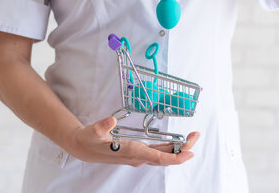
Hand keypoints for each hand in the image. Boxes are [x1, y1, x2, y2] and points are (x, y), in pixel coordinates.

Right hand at [67, 116, 199, 166]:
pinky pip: (158, 152)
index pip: (157, 157)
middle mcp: (138, 156)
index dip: (174, 157)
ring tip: (192, 137)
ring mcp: (139, 155)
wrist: (83, 148)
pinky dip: (170, 147)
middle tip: (196, 136)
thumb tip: (110, 121)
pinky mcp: (138, 152)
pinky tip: (178, 143)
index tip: (188, 153)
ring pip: (163, 155)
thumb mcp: (92, 131)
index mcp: (131, 152)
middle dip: (183, 150)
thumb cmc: (88, 140)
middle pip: (165, 157)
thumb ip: (101, 126)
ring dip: (179, 148)